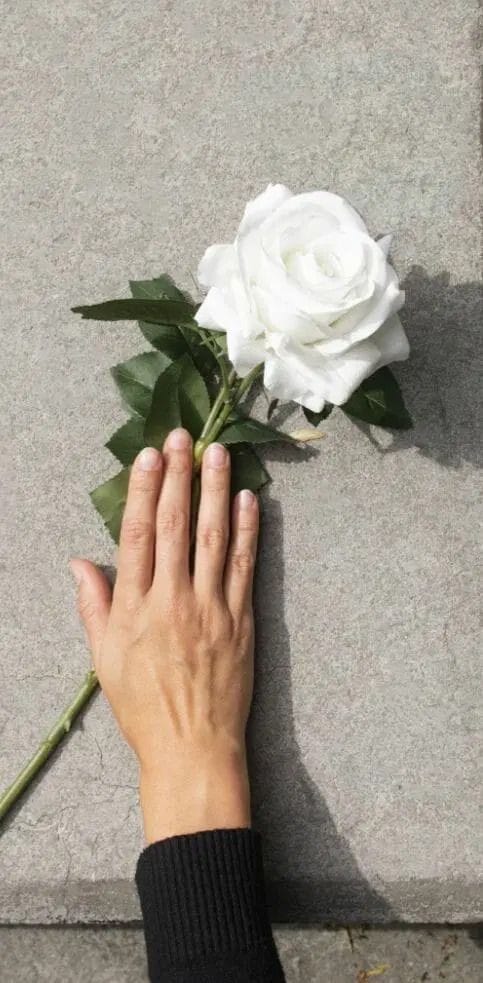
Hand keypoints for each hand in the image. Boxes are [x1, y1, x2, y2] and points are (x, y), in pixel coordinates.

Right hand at [71, 429, 258, 842]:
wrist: (193, 748)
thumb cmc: (142, 706)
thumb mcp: (104, 659)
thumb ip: (94, 606)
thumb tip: (79, 562)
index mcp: (135, 608)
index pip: (138, 536)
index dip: (143, 491)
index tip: (148, 456)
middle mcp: (173, 600)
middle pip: (176, 526)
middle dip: (178, 476)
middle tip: (182, 436)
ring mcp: (212, 608)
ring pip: (214, 537)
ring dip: (216, 490)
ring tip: (218, 453)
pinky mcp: (242, 620)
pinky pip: (245, 567)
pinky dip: (248, 532)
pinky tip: (249, 501)